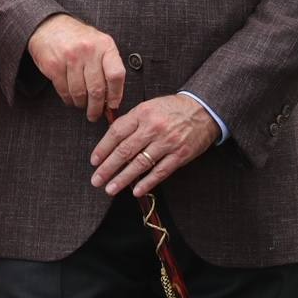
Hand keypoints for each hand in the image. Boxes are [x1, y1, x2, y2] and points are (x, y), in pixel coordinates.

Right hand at [27, 14, 123, 120]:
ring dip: (81, 104)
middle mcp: (88, 50)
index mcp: (104, 45)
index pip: (116, 75)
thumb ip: (108, 66)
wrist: (49, 26)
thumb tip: (113, 98)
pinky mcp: (54, 65)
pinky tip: (71, 99)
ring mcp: (70, 57)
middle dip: (97, 108)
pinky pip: (64, 90)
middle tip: (95, 114)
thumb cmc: (78, 39)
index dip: (116, 94)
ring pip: (80, 93)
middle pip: (97, 89)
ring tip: (82, 105)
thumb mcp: (99, 44)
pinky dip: (68, 99)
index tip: (113, 105)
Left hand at [89, 94, 219, 197]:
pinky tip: (136, 191)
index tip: (94, 161)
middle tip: (96, 180)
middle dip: (108, 167)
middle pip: (125, 151)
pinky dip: (147, 183)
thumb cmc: (172, 108)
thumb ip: (131, 122)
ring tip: (111, 188)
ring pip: (140, 164)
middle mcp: (153, 128)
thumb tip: (111, 140)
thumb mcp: (149, 106)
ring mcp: (167, 142)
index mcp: (142, 113)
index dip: (103, 148)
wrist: (203, 110)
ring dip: (123, 178)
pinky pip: (160, 172)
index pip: (117, 133)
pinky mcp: (180, 155)